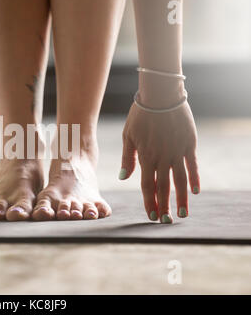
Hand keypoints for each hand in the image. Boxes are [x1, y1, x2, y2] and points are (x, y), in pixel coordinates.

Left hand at [120, 102, 199, 222]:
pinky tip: (195, 192)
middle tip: (165, 221)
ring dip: (180, 199)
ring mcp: (177, 152)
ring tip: (182, 214)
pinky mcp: (189, 144)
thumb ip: (127, 158)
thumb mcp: (128, 136)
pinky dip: (194, 179)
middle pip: (163, 187)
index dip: (148, 201)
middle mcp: (162, 158)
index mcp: (145, 157)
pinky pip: (192, 165)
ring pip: (179, 181)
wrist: (160, 95)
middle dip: (163, 206)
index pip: (146, 185)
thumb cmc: (140, 115)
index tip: (150, 215)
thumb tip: (122, 178)